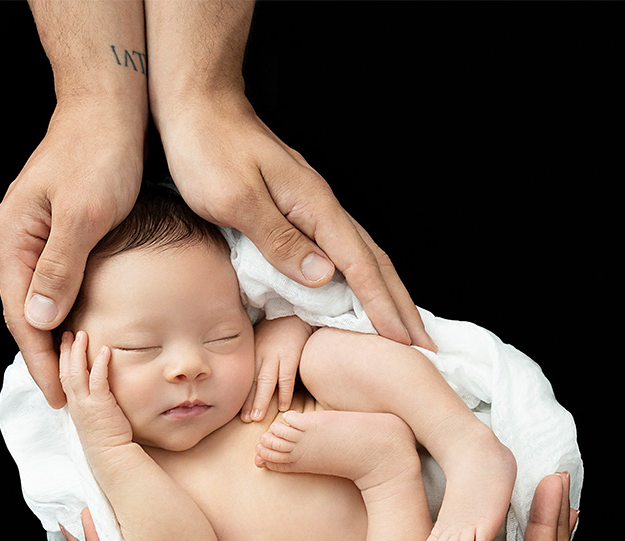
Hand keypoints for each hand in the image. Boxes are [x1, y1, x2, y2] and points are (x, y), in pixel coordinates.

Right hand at [0, 105, 144, 408]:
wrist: (109, 108)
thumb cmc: (99, 153)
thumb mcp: (84, 214)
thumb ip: (61, 267)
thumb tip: (40, 321)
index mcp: (12, 239)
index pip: (23, 317)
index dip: (42, 360)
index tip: (60, 398)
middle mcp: (14, 241)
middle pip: (27, 315)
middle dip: (47, 359)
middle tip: (69, 401)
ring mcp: (32, 236)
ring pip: (41, 302)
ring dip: (57, 340)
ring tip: (76, 379)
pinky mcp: (54, 231)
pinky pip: (56, 284)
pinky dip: (69, 313)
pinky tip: (84, 333)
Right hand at [59, 331, 133, 456]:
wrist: (112, 456)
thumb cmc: (109, 438)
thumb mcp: (96, 416)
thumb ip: (95, 401)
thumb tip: (100, 389)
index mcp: (74, 405)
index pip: (63, 377)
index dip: (62, 360)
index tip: (65, 345)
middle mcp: (76, 403)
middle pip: (64, 370)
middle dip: (65, 349)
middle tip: (67, 333)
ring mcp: (86, 404)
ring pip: (75, 372)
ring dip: (78, 351)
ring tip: (81, 334)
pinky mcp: (100, 405)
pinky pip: (97, 380)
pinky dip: (99, 364)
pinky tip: (105, 350)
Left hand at [158, 94, 436, 352]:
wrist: (200, 109)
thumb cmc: (210, 152)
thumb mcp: (237, 199)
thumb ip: (279, 239)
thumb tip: (324, 277)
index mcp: (314, 207)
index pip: (359, 266)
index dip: (382, 306)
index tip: (404, 341)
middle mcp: (322, 209)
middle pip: (374, 263)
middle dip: (400, 306)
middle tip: (424, 346)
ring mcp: (313, 209)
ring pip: (363, 258)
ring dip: (387, 294)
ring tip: (404, 327)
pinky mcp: (299, 212)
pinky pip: (342, 254)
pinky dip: (361, 280)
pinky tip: (362, 294)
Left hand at [241, 315, 313, 421]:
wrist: (294, 312)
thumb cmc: (277, 328)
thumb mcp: (259, 339)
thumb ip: (254, 356)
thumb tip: (245, 375)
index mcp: (253, 353)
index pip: (245, 378)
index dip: (242, 396)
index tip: (237, 412)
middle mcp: (261, 355)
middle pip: (252, 382)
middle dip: (248, 402)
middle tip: (245, 420)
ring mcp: (276, 355)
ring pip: (266, 382)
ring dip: (261, 400)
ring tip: (258, 417)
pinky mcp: (292, 355)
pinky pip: (287, 377)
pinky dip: (284, 392)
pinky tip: (283, 406)